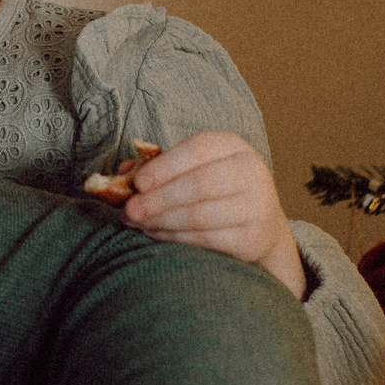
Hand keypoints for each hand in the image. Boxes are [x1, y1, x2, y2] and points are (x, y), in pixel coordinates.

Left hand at [122, 131, 304, 298]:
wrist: (261, 225)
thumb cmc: (216, 190)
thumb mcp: (194, 168)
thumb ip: (160, 167)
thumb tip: (123, 172)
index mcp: (232, 146)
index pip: (196, 150)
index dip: (164, 167)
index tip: (138, 183)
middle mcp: (250, 171)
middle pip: (198, 184)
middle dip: (159, 198)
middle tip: (130, 210)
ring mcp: (255, 205)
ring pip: (200, 214)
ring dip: (162, 221)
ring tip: (138, 224)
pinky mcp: (252, 237)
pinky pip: (206, 238)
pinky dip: (176, 238)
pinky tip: (157, 234)